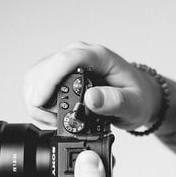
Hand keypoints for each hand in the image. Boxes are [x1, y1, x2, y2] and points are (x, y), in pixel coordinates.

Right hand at [24, 42, 161, 130]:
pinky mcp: (60, 74)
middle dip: (41, 98)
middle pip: (44, 69)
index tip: (40, 102)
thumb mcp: (133, 104)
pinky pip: (39, 84)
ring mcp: (67, 64)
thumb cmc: (138, 97)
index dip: (48, 80)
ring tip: (55, 121)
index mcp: (98, 57)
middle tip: (55, 121)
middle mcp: (79, 55)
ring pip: (36, 77)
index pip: (66, 60)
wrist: (139, 96)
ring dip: (37, 102)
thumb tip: (92, 99)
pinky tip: (52, 117)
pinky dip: (39, 103)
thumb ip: (115, 101)